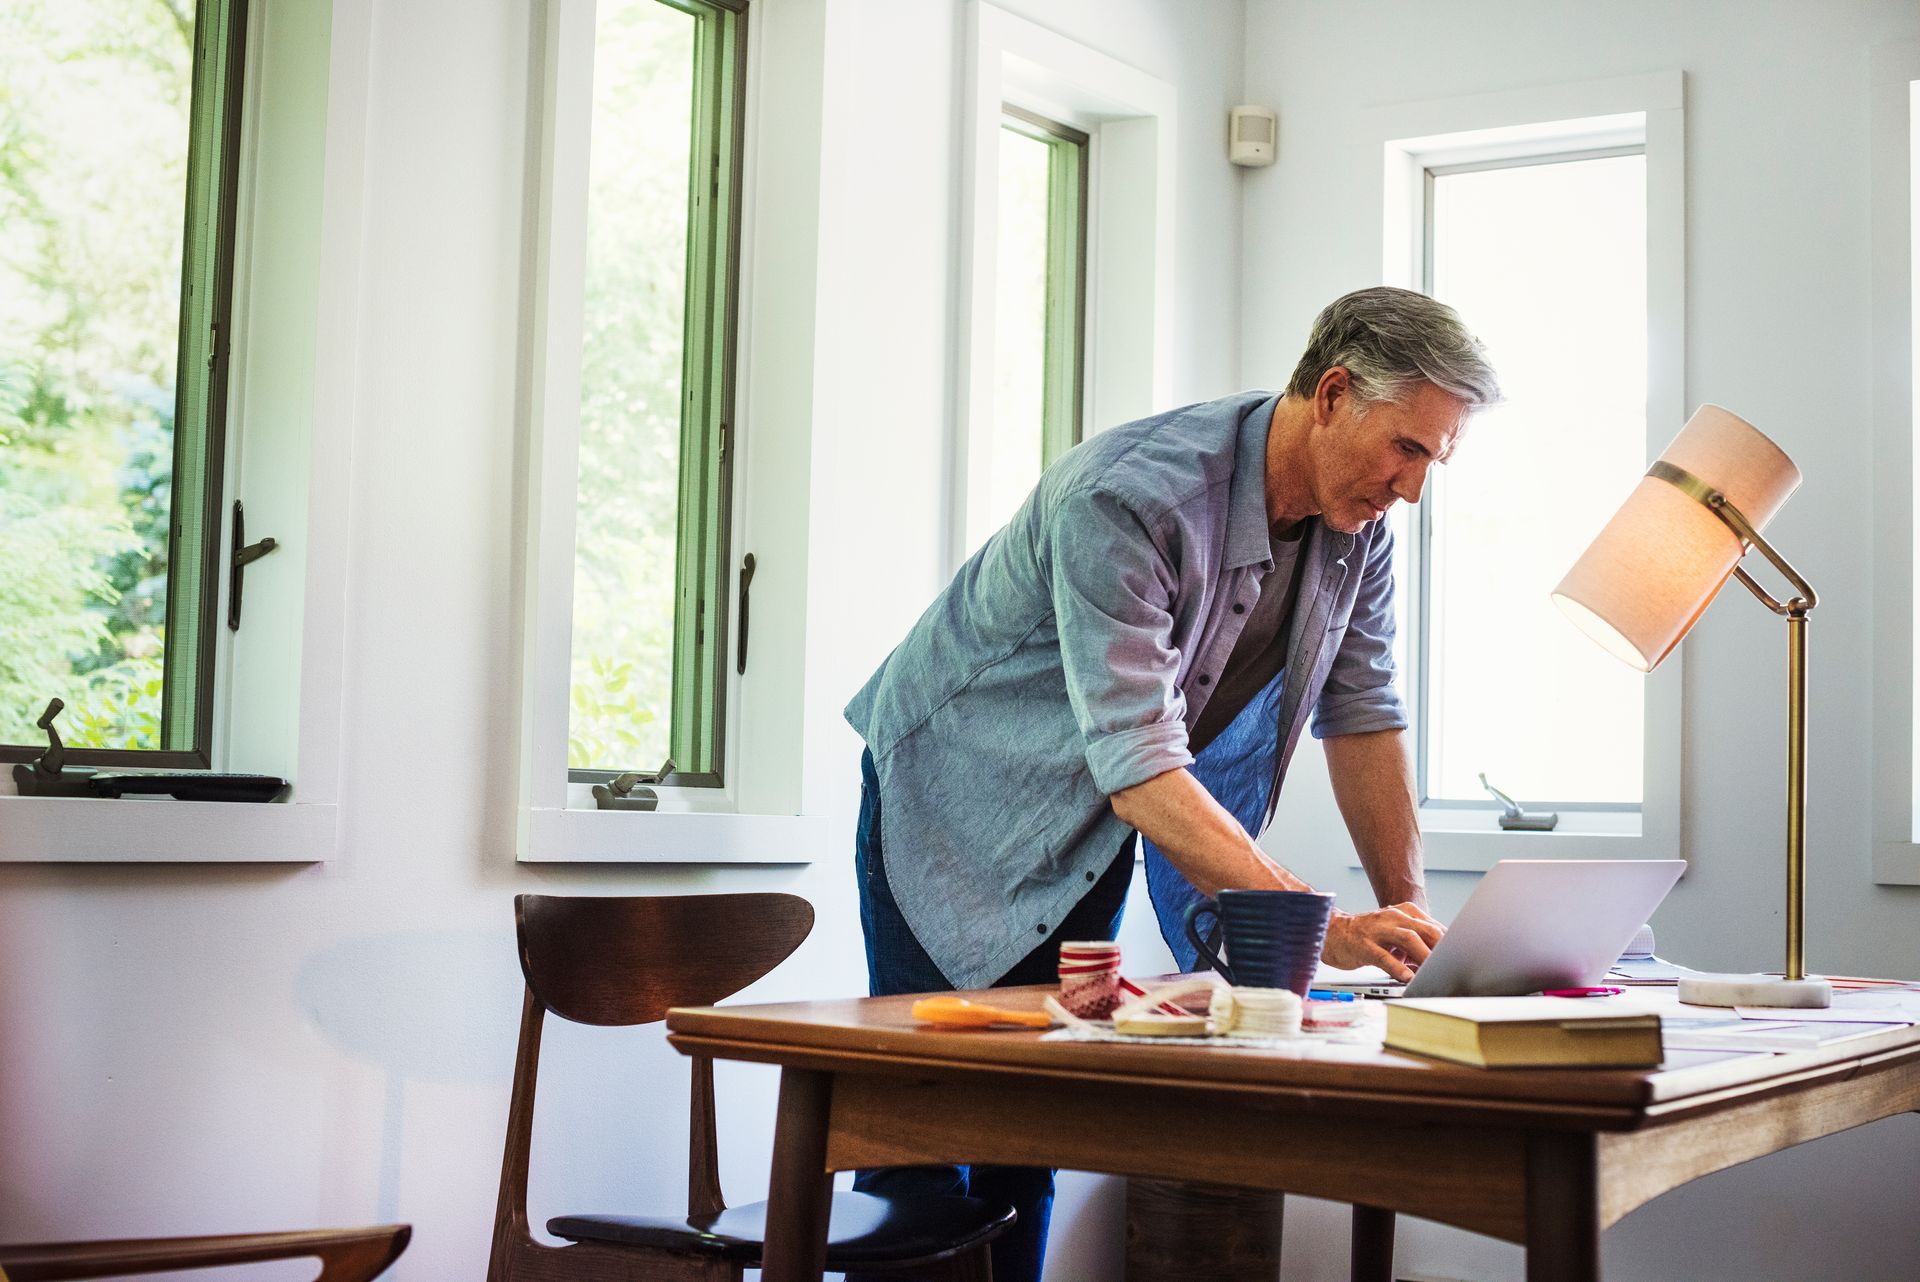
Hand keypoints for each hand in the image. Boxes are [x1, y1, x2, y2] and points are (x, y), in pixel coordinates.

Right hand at [1321, 902, 1444, 981]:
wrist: (1331, 932)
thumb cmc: (1366, 936)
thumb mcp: (1394, 935)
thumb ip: (1415, 946)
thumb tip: (1437, 963)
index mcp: (1404, 913)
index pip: (1434, 927)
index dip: (1449, 944)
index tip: (1462, 958)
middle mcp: (1393, 917)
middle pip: (1426, 930)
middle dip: (1443, 948)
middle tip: (1455, 965)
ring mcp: (1378, 930)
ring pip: (1408, 939)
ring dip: (1425, 956)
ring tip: (1435, 971)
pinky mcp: (1364, 945)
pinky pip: (1383, 956)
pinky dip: (1397, 967)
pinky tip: (1407, 978)